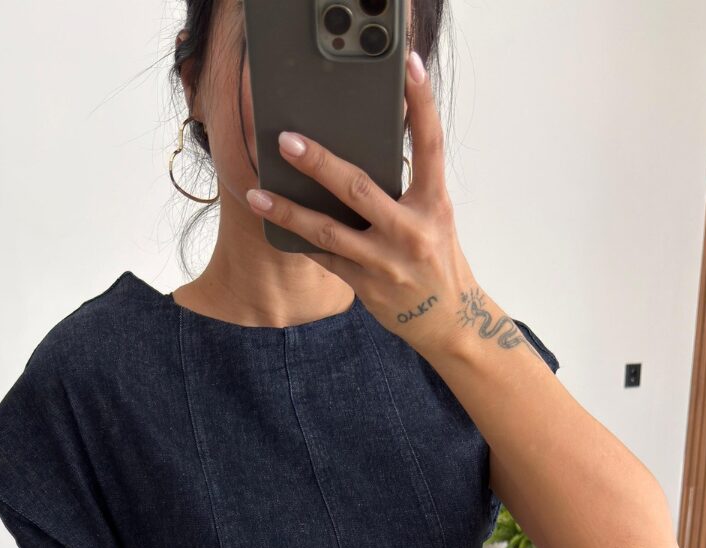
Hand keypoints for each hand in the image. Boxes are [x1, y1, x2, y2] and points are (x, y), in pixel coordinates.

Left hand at [244, 50, 485, 358]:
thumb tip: (358, 156)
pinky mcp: (366, 286)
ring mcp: (386, 262)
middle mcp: (411, 231)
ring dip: (288, 210)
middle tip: (287, 140)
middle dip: (319, 163)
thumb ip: (405, 189)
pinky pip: (324, 257)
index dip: (422, 104)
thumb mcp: (433, 218)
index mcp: (435, 204)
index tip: (408, 68)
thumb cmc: (436, 258)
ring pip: (328, 231)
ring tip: (258, 193)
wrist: (447, 320)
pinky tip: (273, 224)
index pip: (430, 145)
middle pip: (358, 189)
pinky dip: (299, 239)